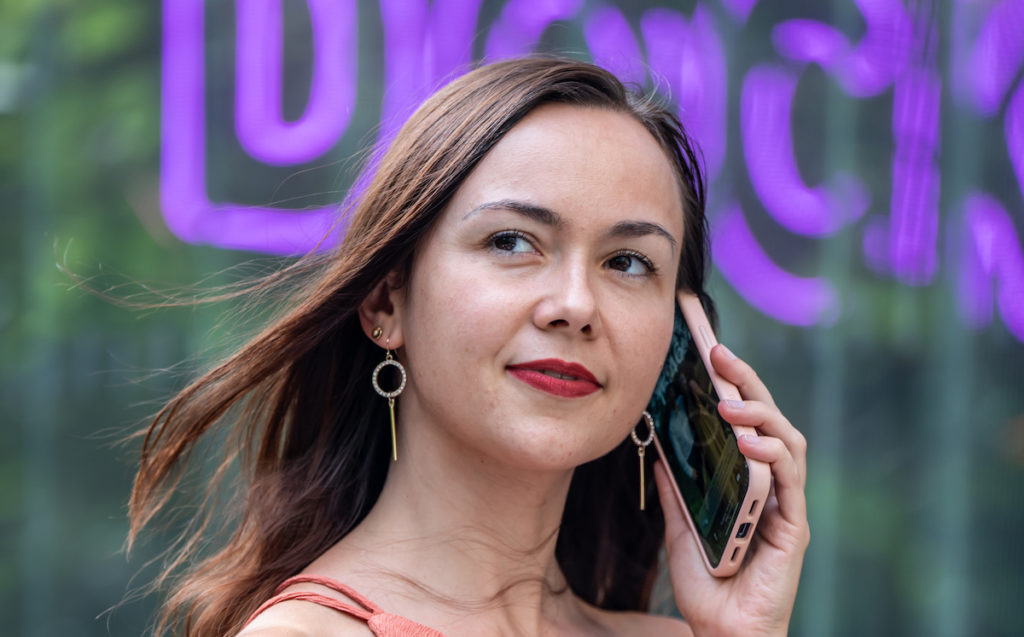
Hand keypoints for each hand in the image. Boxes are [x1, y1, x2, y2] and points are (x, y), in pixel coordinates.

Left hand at [655, 343, 808, 636]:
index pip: (745, 420)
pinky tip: (749, 443)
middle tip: (719, 353)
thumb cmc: (708, 583)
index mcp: (747, 479)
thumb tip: (658, 446)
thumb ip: (675, 488)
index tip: (708, 350)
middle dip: (747, 382)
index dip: (732, 383)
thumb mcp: (680, 525)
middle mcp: (772, 485)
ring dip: (760, 414)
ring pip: (787, 441)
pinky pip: (789, 481)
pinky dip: (772, 455)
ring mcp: (786, 503)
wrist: (722, 632)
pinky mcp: (794, 526)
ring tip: (729, 400)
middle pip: (769, 420)